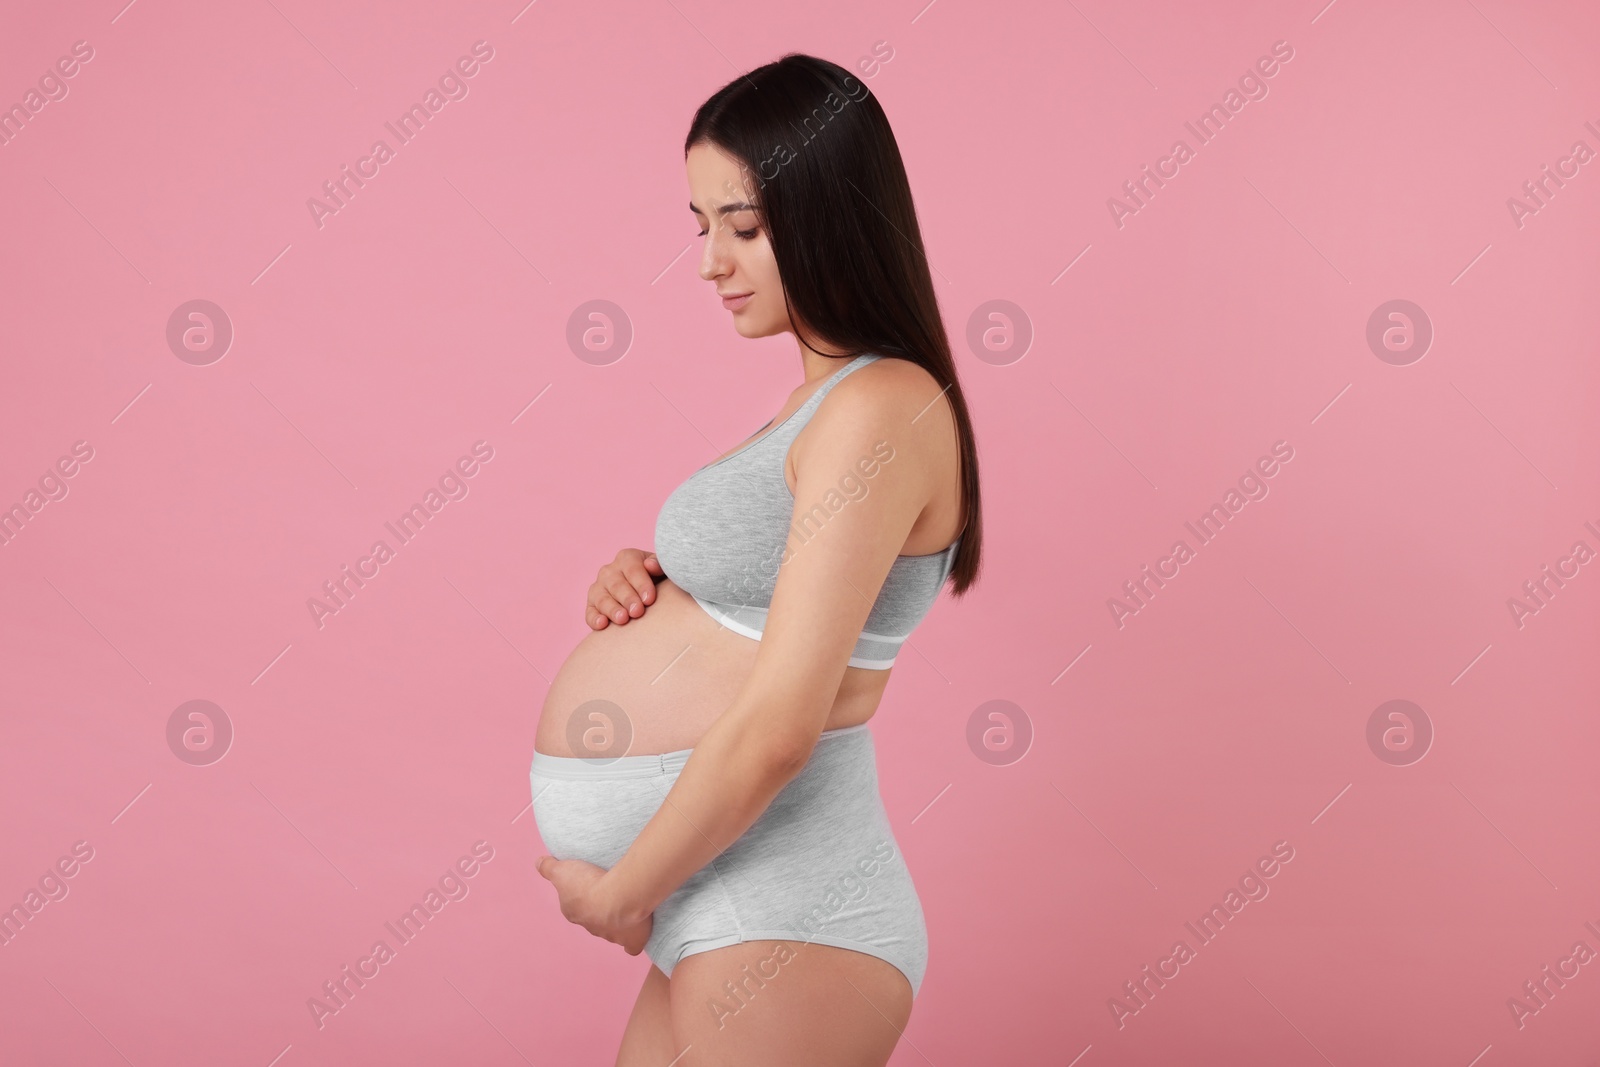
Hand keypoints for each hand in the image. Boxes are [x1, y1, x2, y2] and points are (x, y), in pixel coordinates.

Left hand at [535, 855, 652, 954]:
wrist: (617, 897)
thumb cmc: (589, 884)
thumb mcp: (562, 871)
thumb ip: (549, 868)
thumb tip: (538, 863)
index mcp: (575, 913)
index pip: (575, 908)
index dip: (583, 898)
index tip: (592, 886)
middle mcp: (591, 927)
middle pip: (594, 920)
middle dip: (601, 910)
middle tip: (612, 892)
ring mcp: (611, 935)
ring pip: (612, 932)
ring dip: (619, 921)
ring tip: (628, 904)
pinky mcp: (632, 940)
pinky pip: (631, 946)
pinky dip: (634, 942)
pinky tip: (639, 934)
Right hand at [587, 548, 664, 629]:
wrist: (649, 595)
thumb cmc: (658, 580)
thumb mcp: (662, 570)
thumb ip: (660, 565)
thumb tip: (650, 565)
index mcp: (627, 558)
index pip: (633, 569)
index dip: (641, 584)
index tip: (650, 599)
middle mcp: (609, 571)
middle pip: (617, 585)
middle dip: (628, 599)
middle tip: (638, 612)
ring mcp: (598, 588)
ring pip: (602, 598)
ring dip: (612, 609)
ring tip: (623, 619)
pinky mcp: (592, 605)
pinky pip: (590, 612)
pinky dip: (594, 618)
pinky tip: (602, 624)